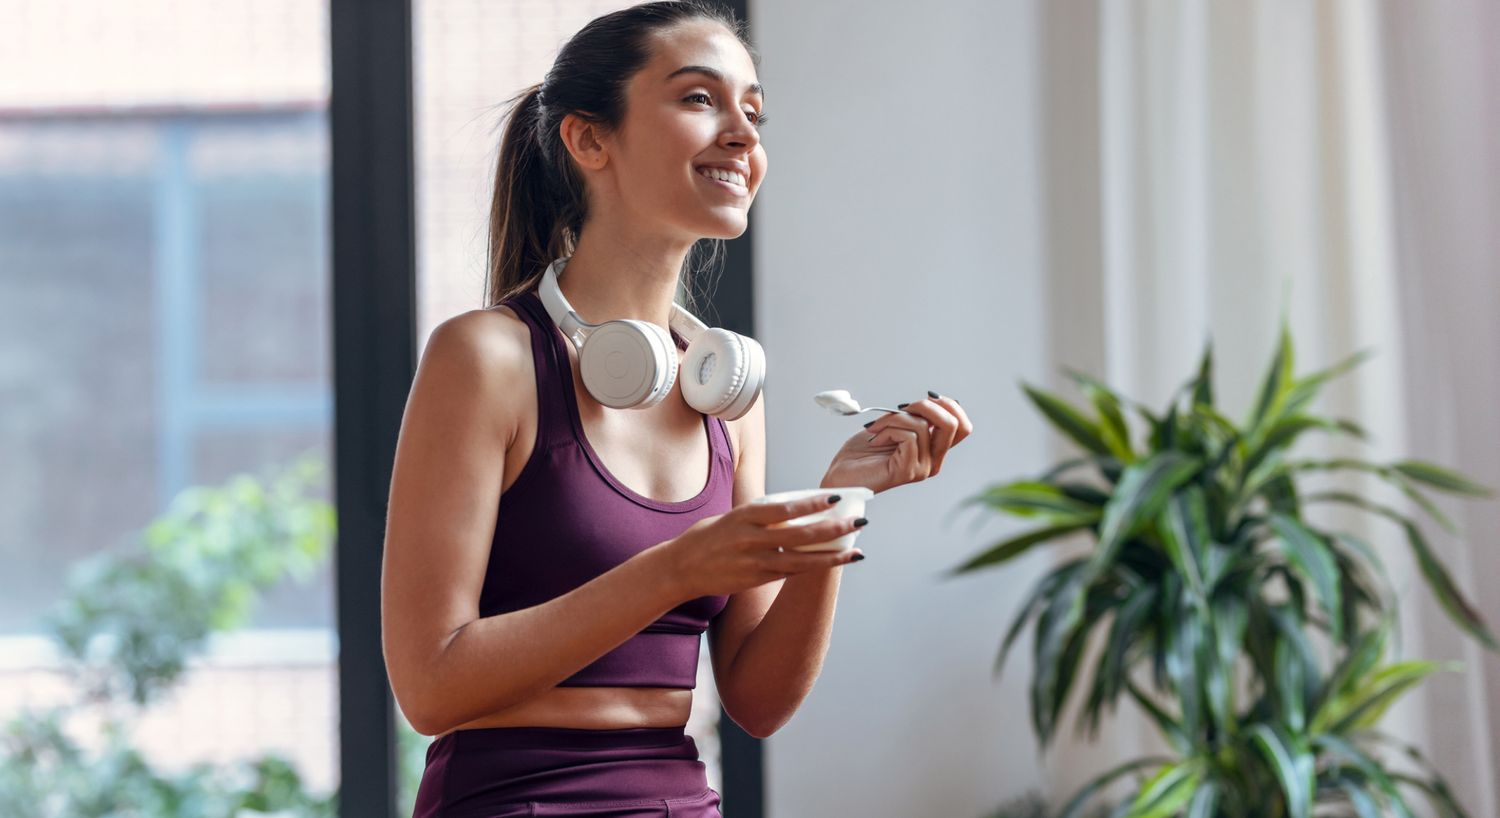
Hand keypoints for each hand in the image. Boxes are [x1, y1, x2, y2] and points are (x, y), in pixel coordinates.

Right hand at [660, 493, 867, 598]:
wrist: (679, 569)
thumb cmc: (707, 537)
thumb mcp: (731, 517)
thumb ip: (760, 516)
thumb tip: (795, 510)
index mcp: (744, 516)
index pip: (784, 508)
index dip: (812, 504)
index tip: (837, 497)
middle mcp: (750, 540)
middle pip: (800, 535)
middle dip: (833, 529)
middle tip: (860, 523)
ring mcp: (753, 563)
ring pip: (800, 561)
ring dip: (831, 557)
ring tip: (857, 552)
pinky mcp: (754, 581)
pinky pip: (789, 574)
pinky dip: (812, 568)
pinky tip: (831, 563)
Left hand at [821, 392, 973, 494]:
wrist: (840, 475)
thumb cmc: (863, 452)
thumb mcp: (894, 425)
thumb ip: (914, 417)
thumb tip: (929, 400)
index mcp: (934, 451)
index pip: (962, 426)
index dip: (949, 405)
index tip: (926, 397)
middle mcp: (933, 462)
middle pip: (953, 424)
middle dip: (926, 405)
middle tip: (900, 408)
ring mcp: (922, 468)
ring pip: (922, 425)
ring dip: (893, 418)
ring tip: (876, 428)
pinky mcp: (908, 471)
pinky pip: (908, 436)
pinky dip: (888, 429)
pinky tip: (875, 439)